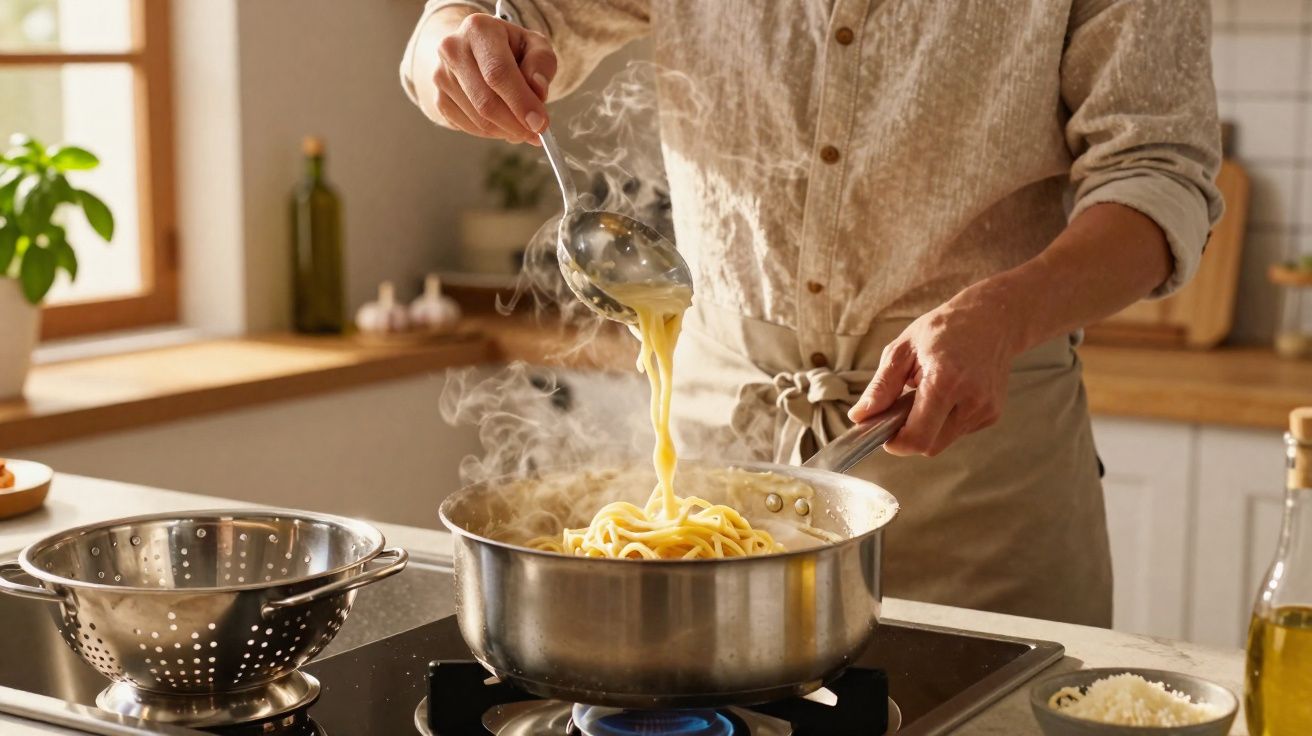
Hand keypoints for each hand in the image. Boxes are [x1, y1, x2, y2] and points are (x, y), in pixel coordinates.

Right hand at [428, 10, 555, 143]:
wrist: (477, 50)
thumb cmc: (511, 48)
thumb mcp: (535, 45)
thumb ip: (541, 64)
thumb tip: (538, 90)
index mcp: (478, 29)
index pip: (498, 72)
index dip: (521, 102)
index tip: (540, 124)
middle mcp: (453, 49)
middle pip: (486, 101)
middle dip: (516, 124)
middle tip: (536, 133)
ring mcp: (441, 76)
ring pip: (478, 120)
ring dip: (507, 131)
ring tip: (523, 125)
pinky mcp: (439, 99)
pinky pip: (469, 128)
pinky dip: (493, 133)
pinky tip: (505, 124)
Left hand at [847, 295, 1022, 456]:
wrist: (993, 320)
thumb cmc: (944, 329)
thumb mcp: (903, 349)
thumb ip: (880, 387)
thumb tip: (858, 416)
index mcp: (945, 381)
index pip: (918, 438)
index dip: (896, 442)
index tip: (884, 429)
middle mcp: (971, 400)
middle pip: (929, 446)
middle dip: (909, 435)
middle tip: (902, 408)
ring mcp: (985, 410)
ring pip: (943, 441)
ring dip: (927, 428)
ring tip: (926, 394)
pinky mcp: (992, 414)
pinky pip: (958, 432)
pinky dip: (944, 422)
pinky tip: (947, 395)